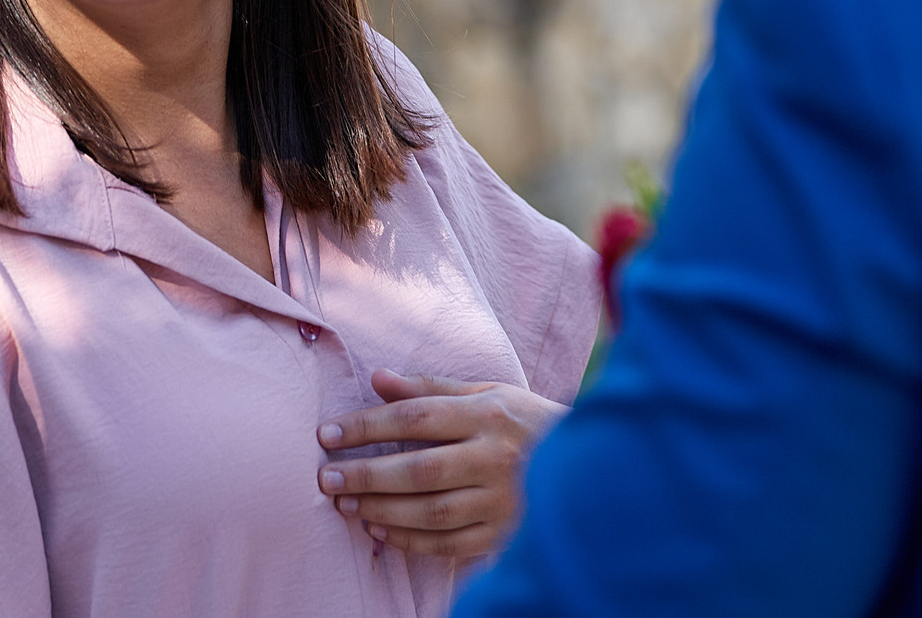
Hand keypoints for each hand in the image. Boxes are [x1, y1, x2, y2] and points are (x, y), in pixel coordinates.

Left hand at [314, 368, 567, 560]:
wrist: (595, 469)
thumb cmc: (529, 422)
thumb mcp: (488, 392)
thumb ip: (430, 387)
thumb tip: (377, 377)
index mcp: (489, 415)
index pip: (415, 418)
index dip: (367, 426)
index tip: (327, 434)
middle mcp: (496, 458)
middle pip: (419, 469)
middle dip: (366, 474)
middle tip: (325, 478)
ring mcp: (502, 501)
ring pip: (432, 512)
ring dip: (382, 509)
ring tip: (346, 504)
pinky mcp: (507, 534)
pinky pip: (451, 543)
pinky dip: (411, 540)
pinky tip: (380, 530)